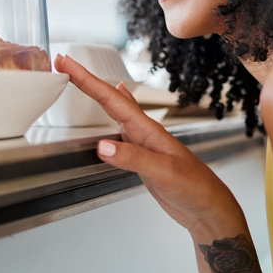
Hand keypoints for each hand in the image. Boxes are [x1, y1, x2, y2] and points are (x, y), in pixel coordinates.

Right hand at [54, 54, 244, 235]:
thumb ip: (132, 158)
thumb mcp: (162, 172)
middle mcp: (144, 132)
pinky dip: (112, 115)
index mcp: (148, 130)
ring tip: (80, 79)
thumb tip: (102, 146)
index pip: (111, 99)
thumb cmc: (194, 188)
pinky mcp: (141, 157)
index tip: (67, 64)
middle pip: (110, 99)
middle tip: (64, 64)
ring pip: (114, 111)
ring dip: (96, 95)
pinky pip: (120, 129)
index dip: (87, 81)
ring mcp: (143, 143)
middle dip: (86, 81)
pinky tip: (114, 110)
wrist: (208, 208)